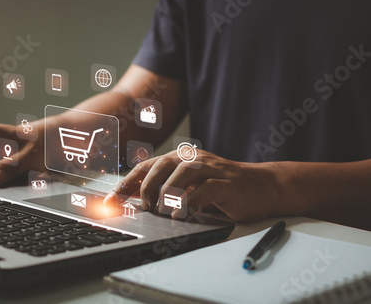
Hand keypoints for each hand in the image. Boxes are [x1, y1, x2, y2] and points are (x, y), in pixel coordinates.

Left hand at [104, 149, 281, 221]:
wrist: (263, 186)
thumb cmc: (222, 187)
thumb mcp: (190, 187)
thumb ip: (166, 189)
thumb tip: (137, 200)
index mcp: (181, 159)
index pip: (147, 166)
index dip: (127, 182)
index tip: (111, 200)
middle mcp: (194, 159)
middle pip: (161, 166)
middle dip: (146, 187)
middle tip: (144, 208)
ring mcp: (211, 169)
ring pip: (182, 174)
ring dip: (167, 194)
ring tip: (161, 211)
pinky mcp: (227, 183)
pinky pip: (205, 190)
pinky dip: (190, 202)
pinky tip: (182, 215)